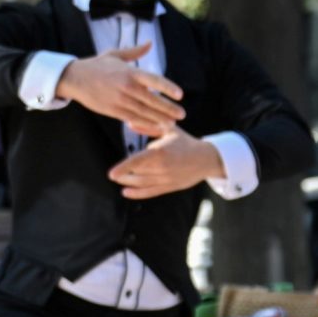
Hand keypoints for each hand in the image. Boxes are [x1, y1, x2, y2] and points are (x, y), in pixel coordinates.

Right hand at [58, 42, 184, 137]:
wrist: (74, 78)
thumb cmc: (97, 65)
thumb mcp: (115, 55)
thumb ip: (135, 52)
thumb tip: (150, 43)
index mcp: (129, 71)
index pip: (153, 79)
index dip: (167, 87)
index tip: (180, 94)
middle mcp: (126, 86)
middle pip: (152, 100)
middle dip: (168, 108)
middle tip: (182, 114)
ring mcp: (120, 100)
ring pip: (144, 112)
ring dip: (160, 119)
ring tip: (172, 123)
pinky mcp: (113, 110)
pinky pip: (133, 118)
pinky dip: (146, 123)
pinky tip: (156, 126)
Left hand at [107, 129, 223, 199]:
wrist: (206, 159)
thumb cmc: (185, 142)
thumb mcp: (169, 129)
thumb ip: (148, 126)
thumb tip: (129, 123)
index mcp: (161, 152)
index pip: (138, 161)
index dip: (124, 168)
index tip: (111, 174)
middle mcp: (163, 167)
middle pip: (137, 173)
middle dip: (124, 174)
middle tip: (114, 174)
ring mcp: (167, 178)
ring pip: (142, 183)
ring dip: (128, 183)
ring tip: (119, 180)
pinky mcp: (170, 186)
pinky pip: (151, 192)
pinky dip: (137, 193)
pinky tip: (125, 192)